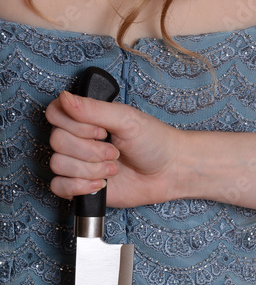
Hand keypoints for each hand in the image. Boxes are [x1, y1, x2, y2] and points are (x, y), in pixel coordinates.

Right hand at [45, 90, 183, 207]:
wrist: (170, 172)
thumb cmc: (154, 141)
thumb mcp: (126, 119)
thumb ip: (93, 109)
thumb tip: (65, 97)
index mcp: (86, 118)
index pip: (55, 114)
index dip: (75, 125)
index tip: (101, 130)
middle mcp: (78, 139)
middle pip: (56, 142)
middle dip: (89, 150)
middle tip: (115, 152)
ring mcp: (78, 163)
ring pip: (58, 165)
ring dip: (89, 169)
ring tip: (114, 168)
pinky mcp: (81, 187)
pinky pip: (59, 187)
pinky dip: (79, 187)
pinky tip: (102, 184)